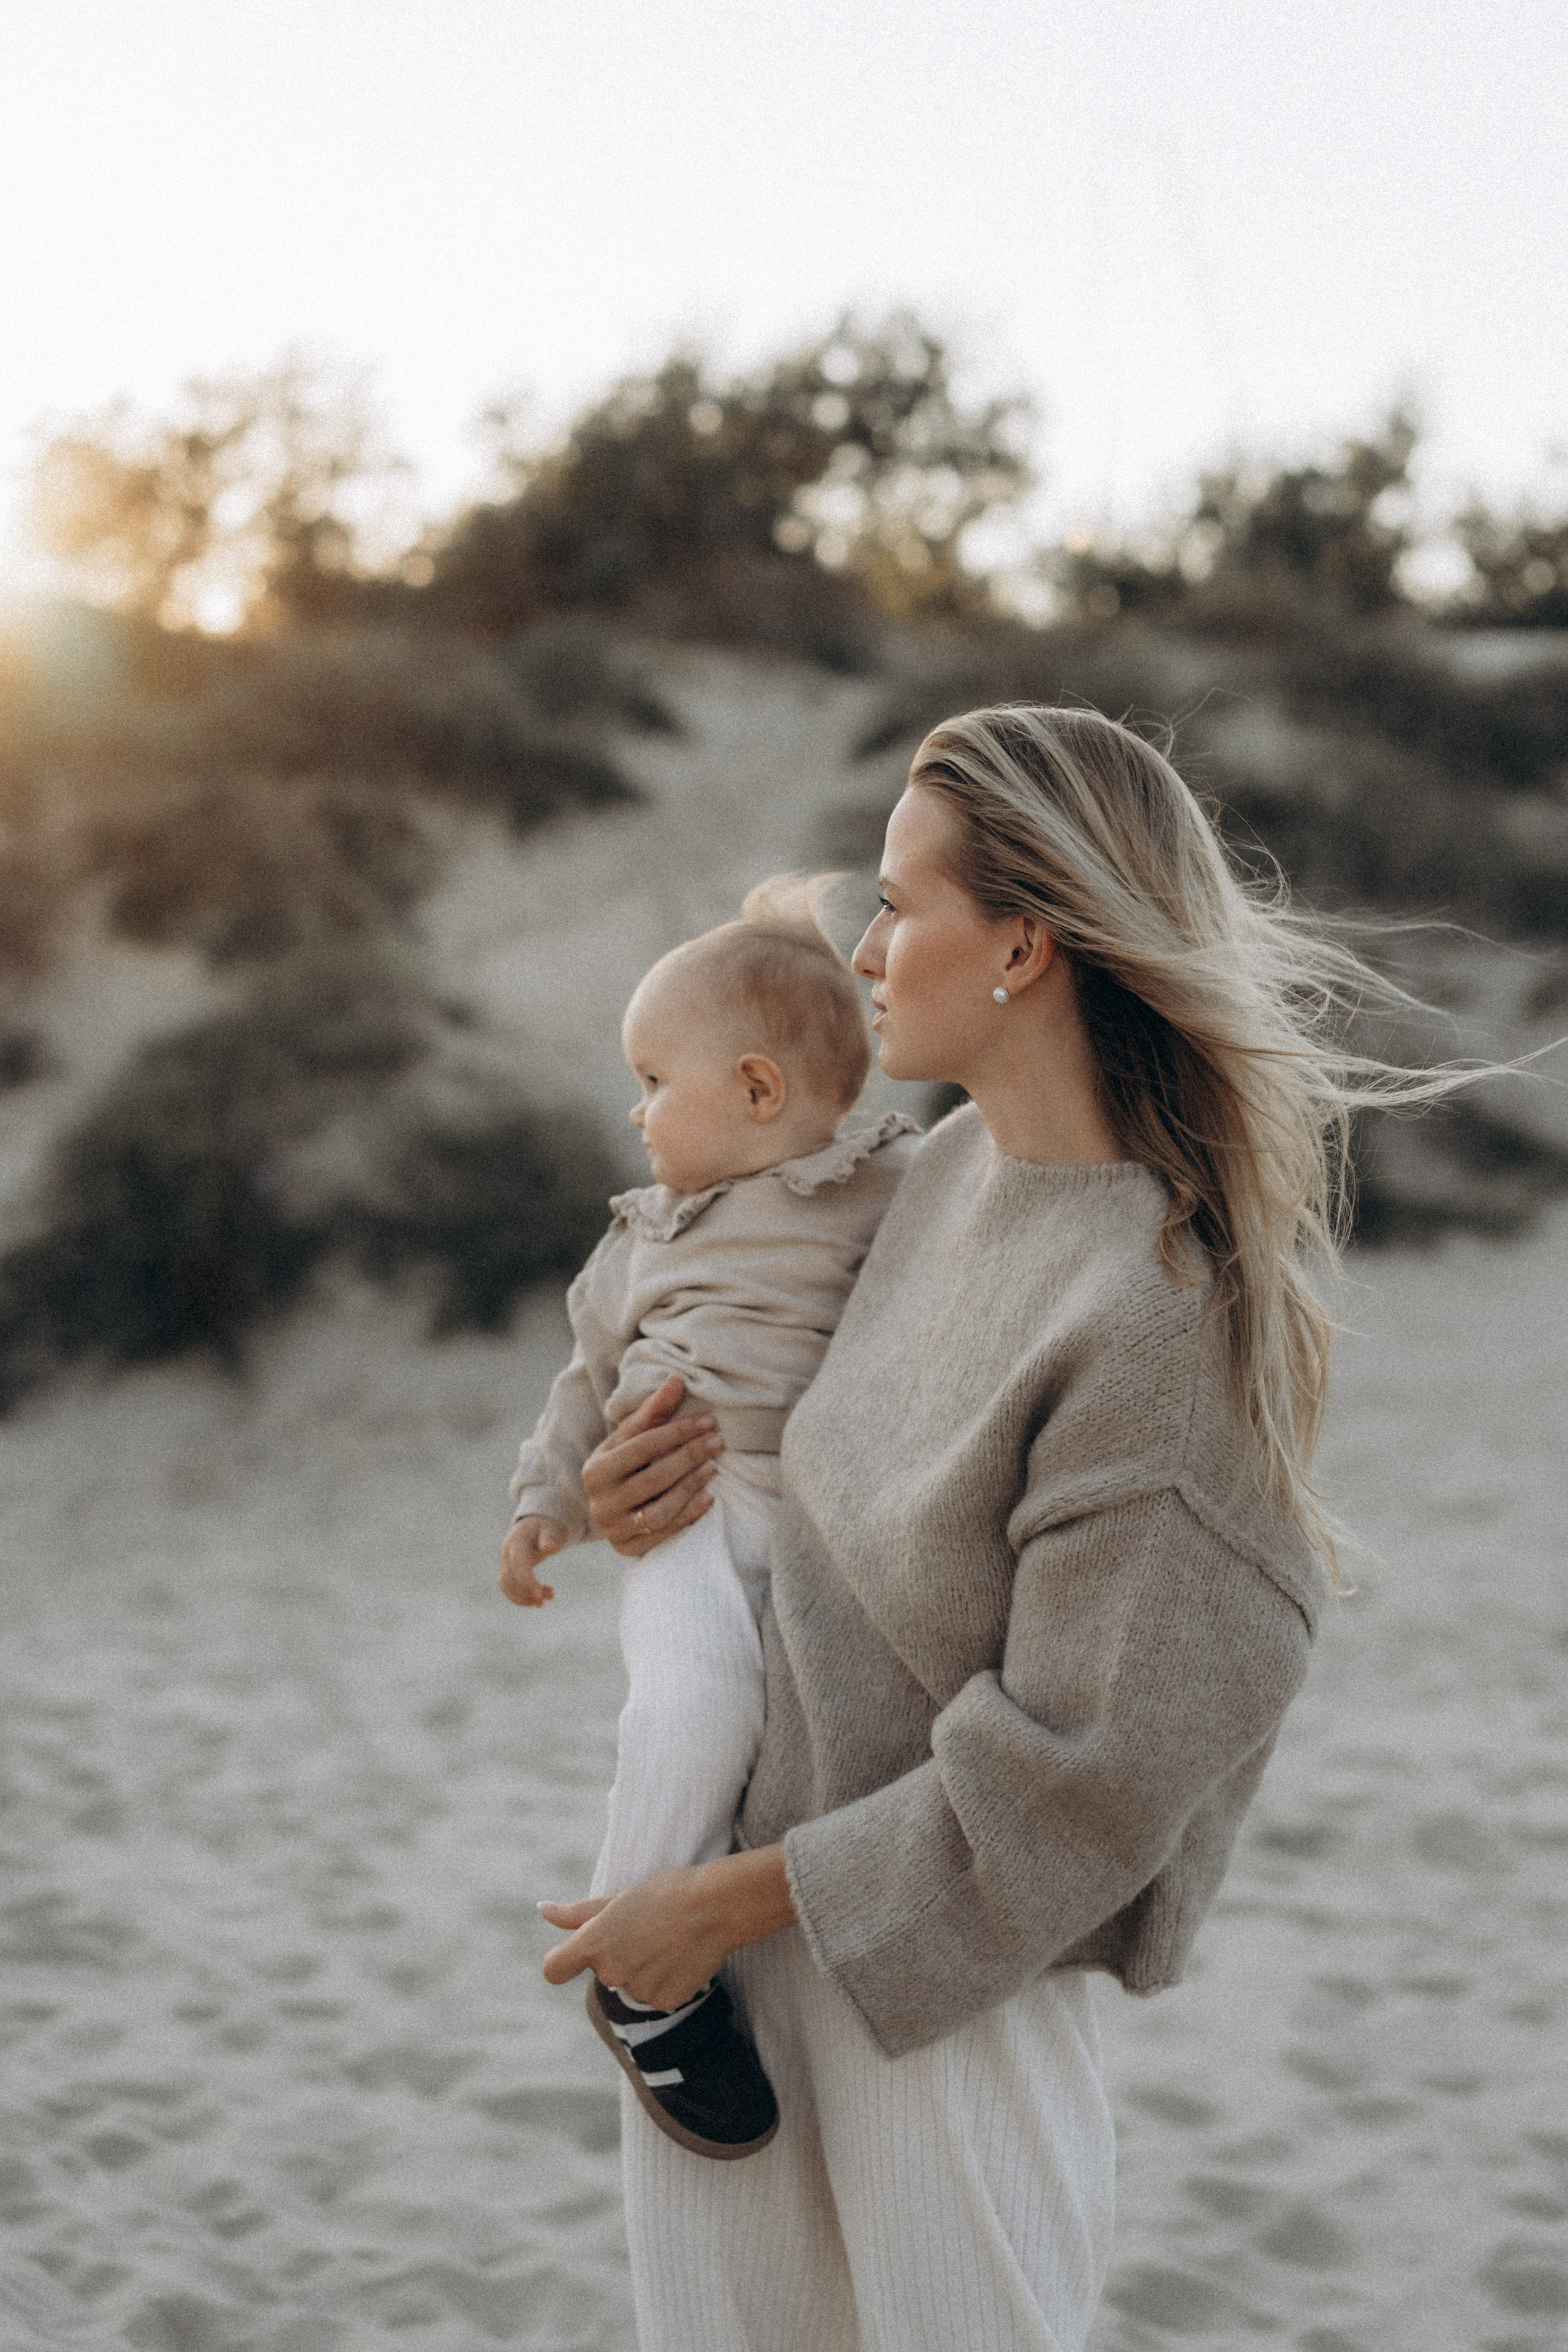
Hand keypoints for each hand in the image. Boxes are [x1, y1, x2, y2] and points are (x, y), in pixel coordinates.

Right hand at [499, 1515, 568, 1605]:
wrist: (534, 1525)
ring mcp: (505, 1562)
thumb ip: (550, 1537)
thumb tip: (552, 1547)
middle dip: (528, 1591)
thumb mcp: (551, 1529)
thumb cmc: (546, 1527)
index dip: (527, 1581)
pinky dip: (521, 1598)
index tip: (540, 1595)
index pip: (518, 1564)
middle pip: (511, 1577)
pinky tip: (538, 1601)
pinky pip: (508, 1588)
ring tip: (547, 1600)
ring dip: (525, 1597)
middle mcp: (507, 1553)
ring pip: (507, 1585)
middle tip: (551, 1596)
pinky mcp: (508, 1571)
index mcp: (517, 1541)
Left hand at [539, 1847, 796, 2010]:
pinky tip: (681, 1958)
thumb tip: (542, 1910)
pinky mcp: (663, 2002)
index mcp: (594, 1942)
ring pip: (631, 1984)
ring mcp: (637, 1990)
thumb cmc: (667, 1893)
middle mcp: (610, 1971)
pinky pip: (655, 1996)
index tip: (577, 1955)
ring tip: (668, 1941)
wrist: (716, 1906)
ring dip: (644, 1969)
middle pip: (603, 1971)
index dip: (564, 1962)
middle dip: (619, 1955)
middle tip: (648, 1929)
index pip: (554, 1969)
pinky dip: (666, 1981)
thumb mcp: (619, 1898)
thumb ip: (577, 1914)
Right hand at [582, 1375, 723, 1557]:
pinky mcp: (629, 1549)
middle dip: (689, 1457)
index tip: (707, 1421)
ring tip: (713, 1468)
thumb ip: (654, 1411)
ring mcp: (613, 1530)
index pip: (642, 1447)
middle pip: (653, 1479)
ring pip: (659, 1510)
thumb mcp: (631, 1438)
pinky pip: (664, 1534)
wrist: (610, 1506)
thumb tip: (677, 1379)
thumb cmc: (626, 1464)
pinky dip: (688, 1516)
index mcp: (596, 1469)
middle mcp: (600, 1502)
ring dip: (690, 1487)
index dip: (677, 1432)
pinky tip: (709, 1498)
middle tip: (717, 1441)